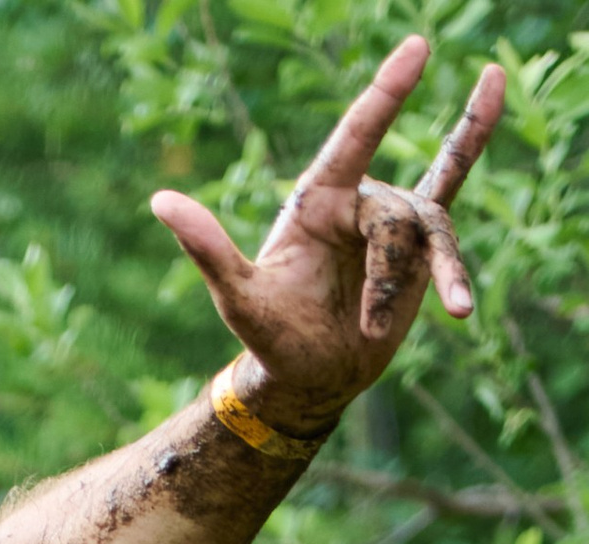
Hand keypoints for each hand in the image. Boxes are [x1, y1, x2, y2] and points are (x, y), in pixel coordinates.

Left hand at [153, 35, 504, 434]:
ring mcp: (392, 219)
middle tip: (370, 331)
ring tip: (444, 318)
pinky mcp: (420, 244)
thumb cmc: (271, 338)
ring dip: (429, 280)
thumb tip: (160, 200)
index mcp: (316, 201)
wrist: (310, 378)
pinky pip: (453, 185)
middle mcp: (356, 200)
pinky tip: (498, 93)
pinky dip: (473, 141)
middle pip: (394, 217)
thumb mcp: (239, 299)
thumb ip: (208, 249)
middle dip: (388, 277)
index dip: (386, 95)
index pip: (355, 137)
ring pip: (427, 233)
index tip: (417, 50)